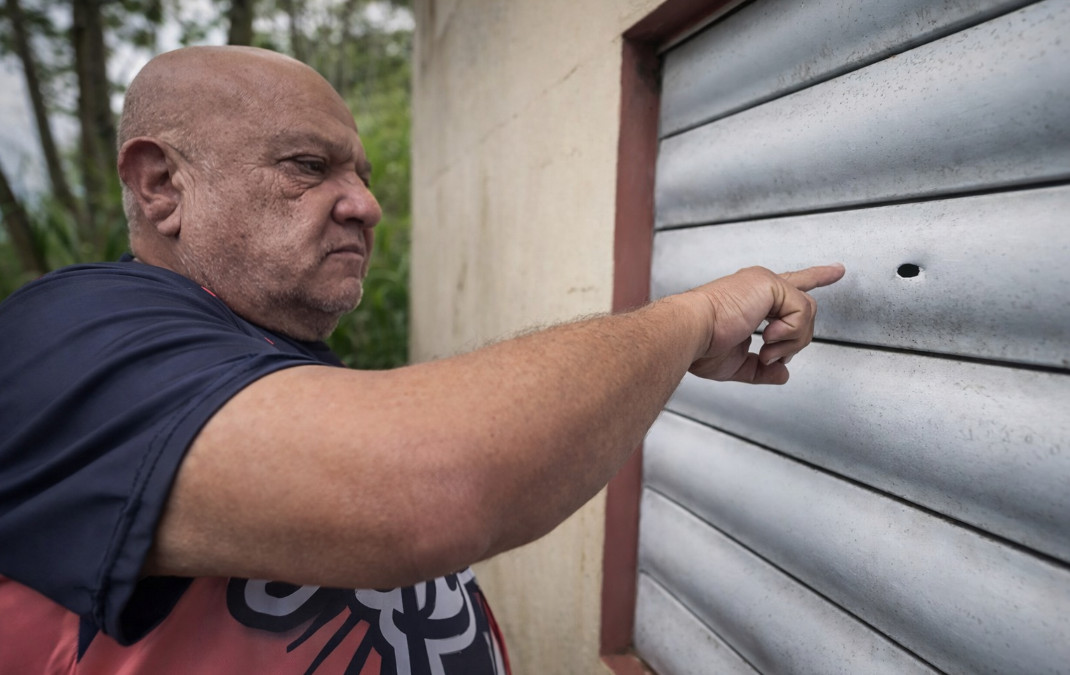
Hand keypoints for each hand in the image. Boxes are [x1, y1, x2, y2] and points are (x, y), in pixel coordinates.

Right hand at [685, 264, 844, 383]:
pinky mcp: (770, 285)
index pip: (789, 285)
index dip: (815, 278)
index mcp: (750, 299)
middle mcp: (758, 286)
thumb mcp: (736, 365)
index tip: (837, 271)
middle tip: (769, 354)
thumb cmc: (700, 346)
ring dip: (791, 341)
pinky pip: (802, 313)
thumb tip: (782, 373)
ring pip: (807, 313)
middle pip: (804, 308)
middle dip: (796, 339)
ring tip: (766, 348)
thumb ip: (762, 369)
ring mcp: (765, 283)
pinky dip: (790, 333)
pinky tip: (767, 337)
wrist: (689, 334)